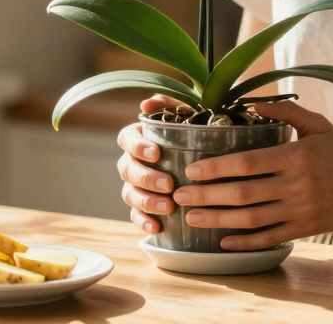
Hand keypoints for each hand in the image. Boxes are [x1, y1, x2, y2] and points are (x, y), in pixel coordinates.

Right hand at [116, 94, 183, 234]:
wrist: (206, 165)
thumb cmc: (194, 136)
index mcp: (139, 138)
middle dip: (146, 178)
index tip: (156, 153)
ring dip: (146, 201)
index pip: (126, 139)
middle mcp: (132, 161)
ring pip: (129, 193)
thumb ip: (170, 106)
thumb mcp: (188, 117)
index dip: (137, 147)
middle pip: (127, 169)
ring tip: (168, 207)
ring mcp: (134, 185)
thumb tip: (146, 104)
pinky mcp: (141, 206)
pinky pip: (135, 216)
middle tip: (168, 185)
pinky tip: (158, 228)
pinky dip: (144, 222)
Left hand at [173, 101, 332, 249]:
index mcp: (296, 156)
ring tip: (192, 218)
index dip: (217, 168)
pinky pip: (270, 238)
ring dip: (218, 220)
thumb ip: (285, 111)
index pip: (247, 163)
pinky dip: (245, 243)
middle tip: (179, 196)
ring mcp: (301, 210)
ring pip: (252, 219)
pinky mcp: (306, 229)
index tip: (192, 169)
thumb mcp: (317, 124)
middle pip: (243, 193)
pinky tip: (222, 241)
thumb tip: (251, 102)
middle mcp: (297, 185)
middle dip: (207, 196)